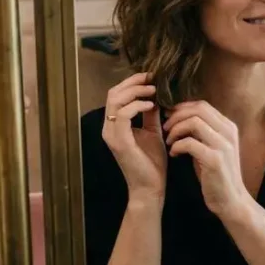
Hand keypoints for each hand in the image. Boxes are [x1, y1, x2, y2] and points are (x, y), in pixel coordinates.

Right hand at [101, 72, 165, 198]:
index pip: (116, 94)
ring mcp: (111, 134)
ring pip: (116, 101)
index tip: (152, 76)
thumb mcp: (153, 132)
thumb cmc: (152, 163)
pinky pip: (123, 115)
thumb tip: (155, 96)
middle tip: (152, 78)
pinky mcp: (119, 142)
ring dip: (136, 91)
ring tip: (154, 90)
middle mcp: (108, 128)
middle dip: (133, 82)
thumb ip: (150, 114)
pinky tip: (152, 105)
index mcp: (115, 124)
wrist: (151, 188)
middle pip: (113, 93)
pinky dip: (137, 105)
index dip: (132, 82)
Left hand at [162, 101, 249, 218]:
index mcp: (228, 127)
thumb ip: (202, 132)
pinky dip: (177, 146)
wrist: (230, 201)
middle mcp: (229, 132)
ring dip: (176, 130)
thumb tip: (180, 117)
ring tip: (168, 141)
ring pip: (194, 122)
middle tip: (165, 127)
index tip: (169, 117)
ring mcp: (223, 145)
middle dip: (177, 116)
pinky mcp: (215, 160)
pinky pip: (190, 143)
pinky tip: (173, 154)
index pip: (202, 105)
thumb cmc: (216, 175)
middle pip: (198, 109)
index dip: (182, 108)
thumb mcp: (212, 148)